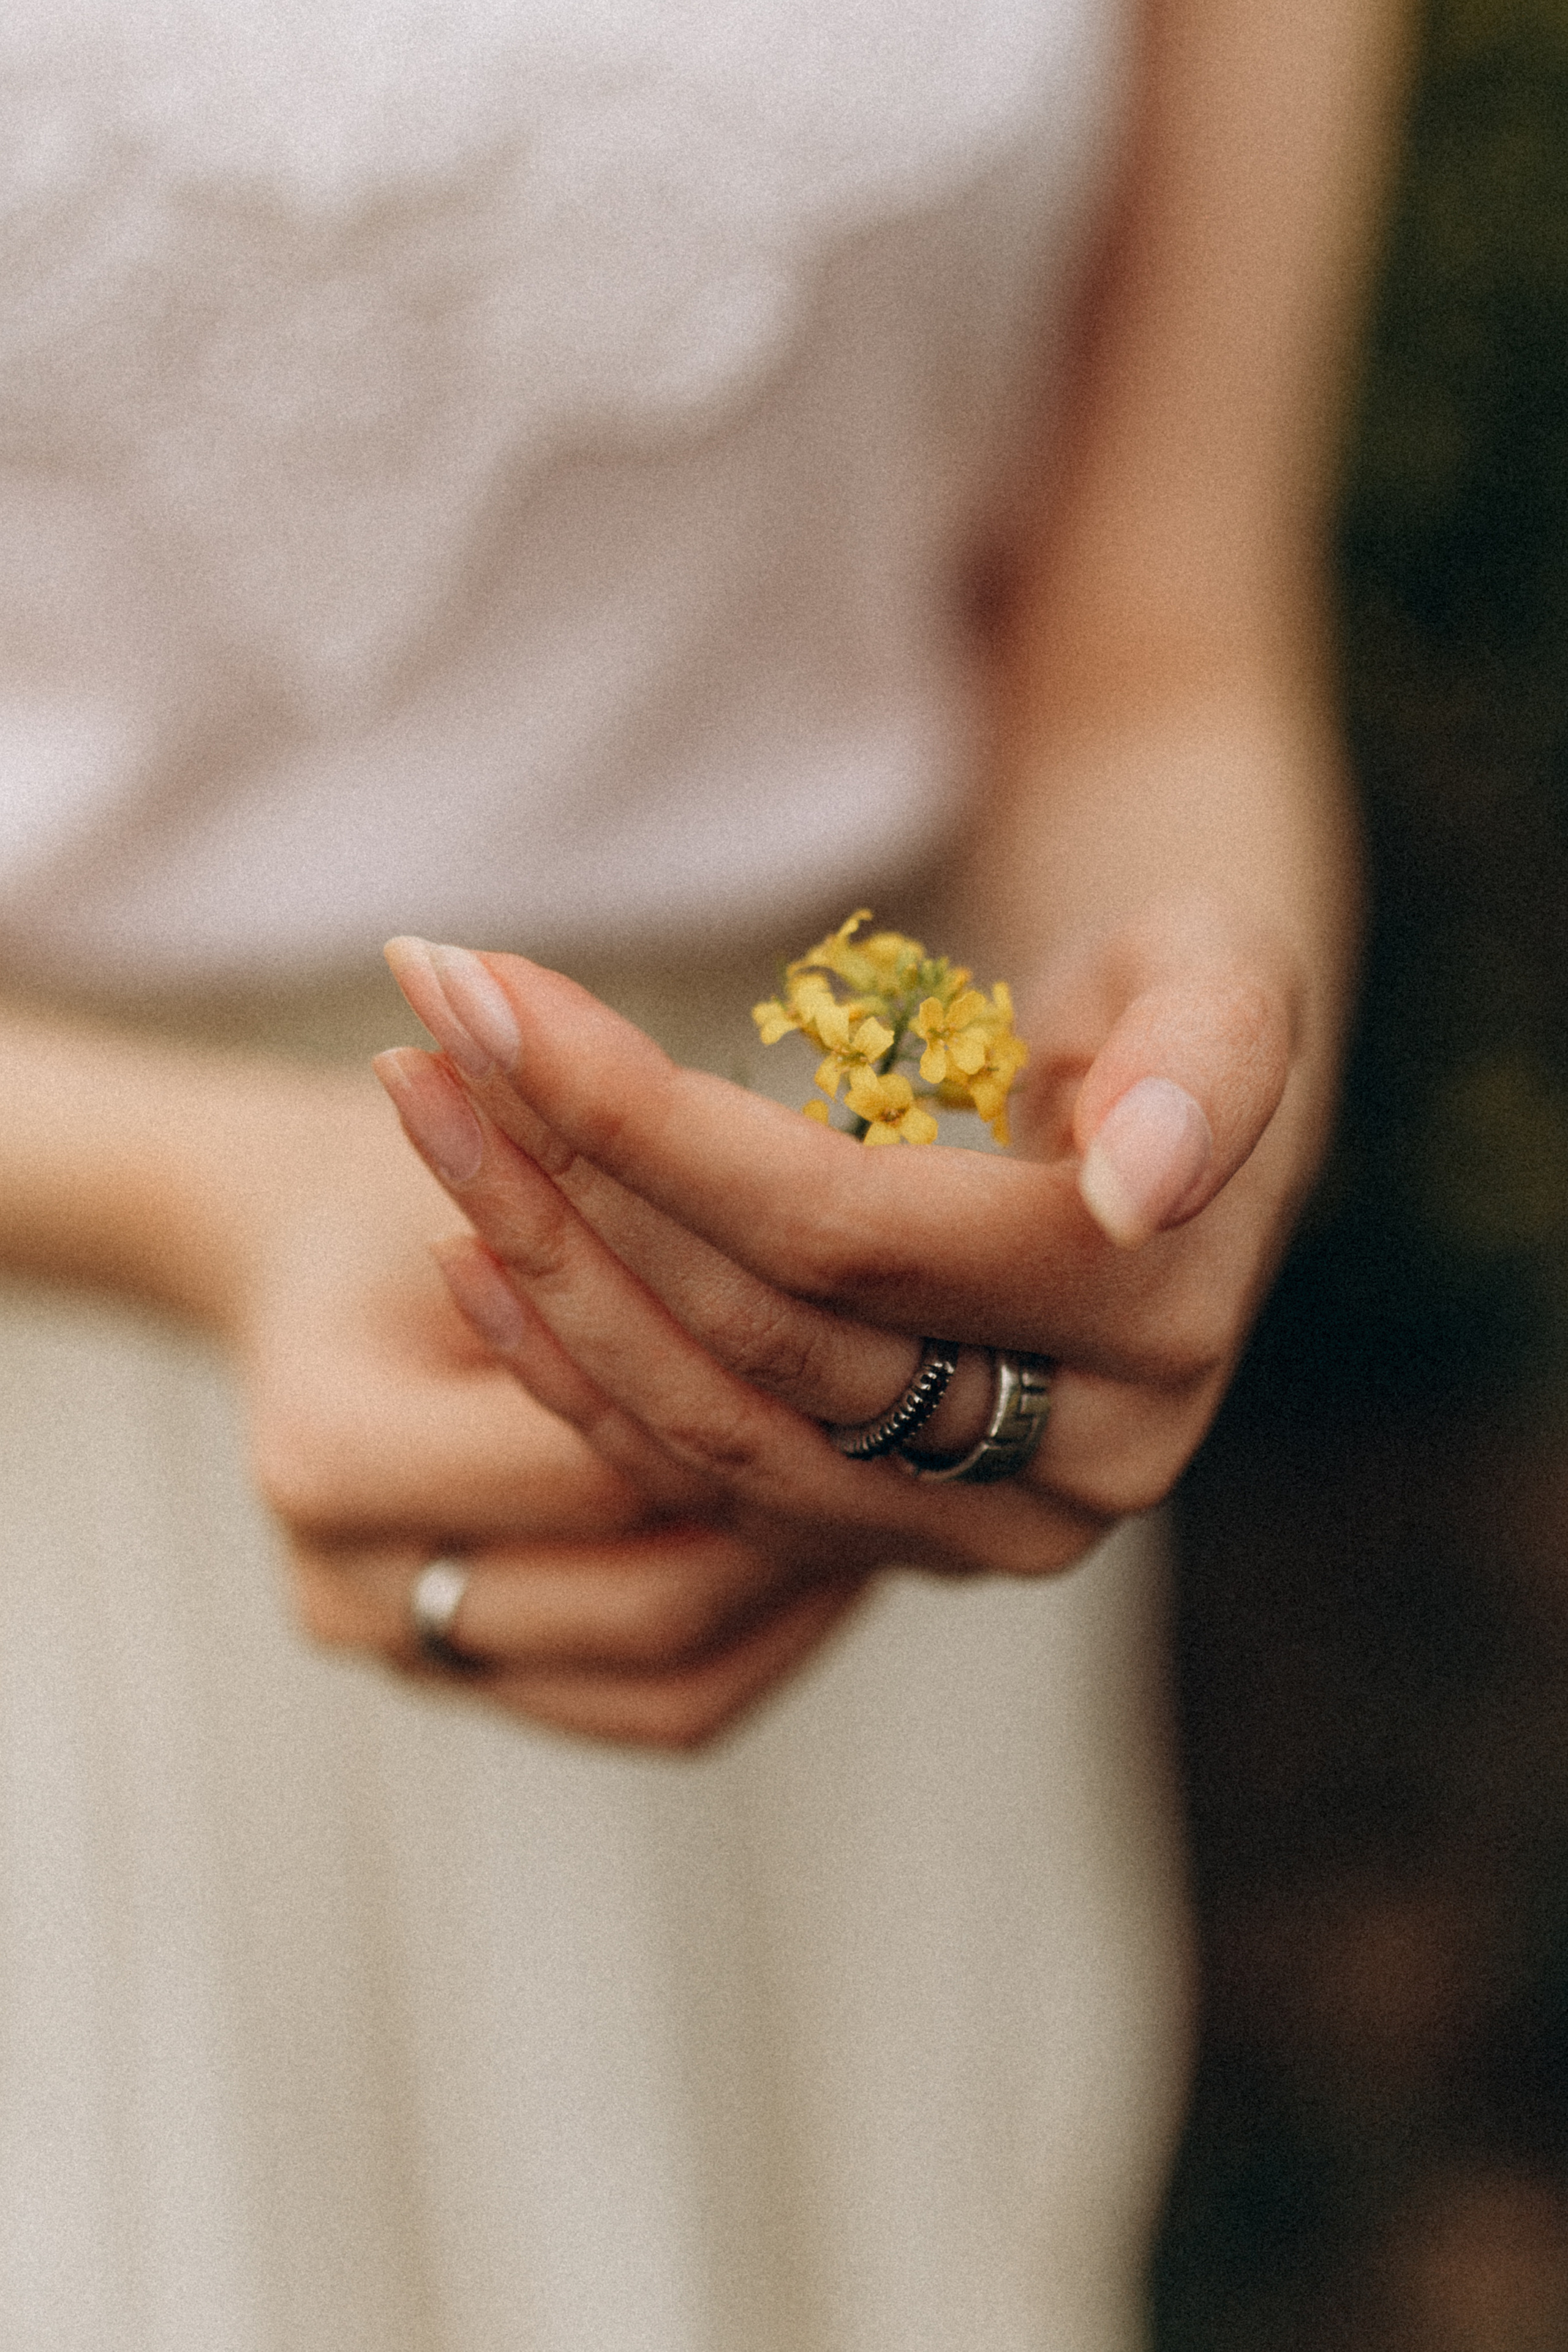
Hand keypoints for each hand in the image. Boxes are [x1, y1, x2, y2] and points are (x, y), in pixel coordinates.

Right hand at [217, 1069, 866, 1746]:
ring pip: (669, 1679)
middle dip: (816, 1519)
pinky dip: (768, 1632)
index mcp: (331, 1449)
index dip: (766, 1416)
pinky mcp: (478, 1681)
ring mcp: (410, 1655)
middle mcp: (350, 1585)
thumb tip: (855, 1236)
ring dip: (812, 1589)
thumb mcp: (512, 1134)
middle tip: (957, 1453)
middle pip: (645, 1594)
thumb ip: (634, 1204)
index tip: (909, 1364)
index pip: (604, 1463)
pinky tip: (860, 1546)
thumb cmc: (432, 1156)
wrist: (326, 1244)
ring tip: (932, 1498)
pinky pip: (659, 1702)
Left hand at [374, 906, 1332, 1590]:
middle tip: (421, 1023)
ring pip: (704, 1422)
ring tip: (419, 1105)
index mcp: (1157, 1326)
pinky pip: (699, 1472)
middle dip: (563, 1170)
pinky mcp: (890, 1534)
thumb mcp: (1226, 975)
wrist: (1163, 1134)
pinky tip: (468, 1247)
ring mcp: (975, 1524)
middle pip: (754, 1333)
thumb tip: (1135, 1187)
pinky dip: (575, 1363)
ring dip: (538, 1264)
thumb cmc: (1176, 1008)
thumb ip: (1213, 1058)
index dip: (650, 1121)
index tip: (484, 986)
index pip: (844, 1235)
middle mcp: (1075, 1464)